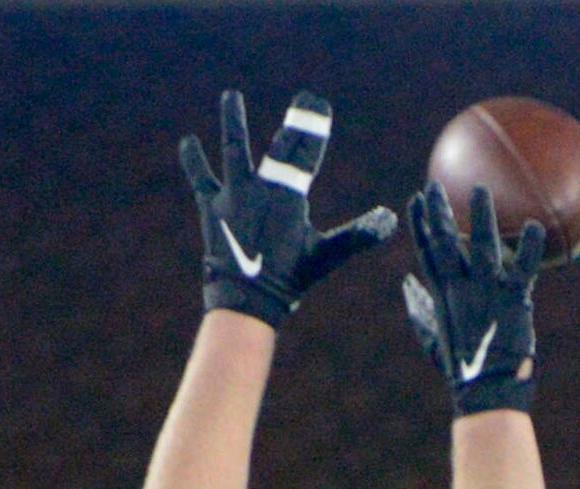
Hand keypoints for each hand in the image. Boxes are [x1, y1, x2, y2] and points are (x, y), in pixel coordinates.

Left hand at [180, 90, 397, 326]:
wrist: (246, 300)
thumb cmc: (290, 280)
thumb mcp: (326, 255)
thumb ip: (357, 235)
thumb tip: (390, 220)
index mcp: (288, 197)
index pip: (305, 155)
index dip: (313, 130)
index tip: (320, 107)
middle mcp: (259, 188)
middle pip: (279, 149)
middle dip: (294, 127)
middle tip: (304, 103)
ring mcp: (233, 194)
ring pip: (233, 150)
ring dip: (233, 121)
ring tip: (231, 97)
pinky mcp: (211, 205)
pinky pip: (201, 176)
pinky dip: (194, 160)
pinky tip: (189, 143)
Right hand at [403, 182, 544, 414]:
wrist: (487, 392)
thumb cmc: (464, 369)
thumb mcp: (434, 337)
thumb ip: (419, 309)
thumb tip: (407, 286)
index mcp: (443, 296)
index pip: (427, 253)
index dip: (421, 225)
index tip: (416, 200)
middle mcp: (461, 289)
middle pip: (445, 243)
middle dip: (438, 213)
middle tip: (434, 186)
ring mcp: (486, 293)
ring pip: (480, 246)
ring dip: (480, 217)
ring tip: (480, 191)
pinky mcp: (512, 300)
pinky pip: (523, 267)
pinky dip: (528, 247)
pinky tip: (535, 226)